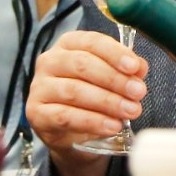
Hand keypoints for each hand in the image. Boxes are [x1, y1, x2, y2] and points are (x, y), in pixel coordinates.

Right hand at [25, 31, 145, 160]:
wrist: (73, 134)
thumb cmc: (92, 98)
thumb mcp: (111, 81)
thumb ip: (126, 71)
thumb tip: (140, 68)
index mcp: (68, 44)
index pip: (91, 41)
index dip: (114, 53)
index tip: (135, 67)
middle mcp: (50, 61)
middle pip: (82, 64)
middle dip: (114, 79)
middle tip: (138, 92)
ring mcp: (40, 87)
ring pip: (74, 91)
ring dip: (107, 101)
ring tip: (130, 111)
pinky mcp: (36, 113)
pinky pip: (66, 116)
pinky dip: (92, 121)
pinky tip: (112, 126)